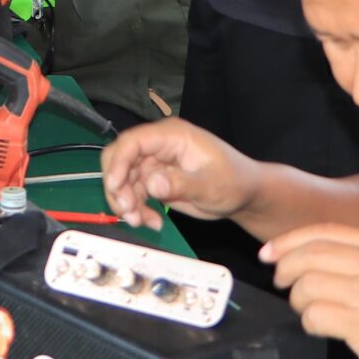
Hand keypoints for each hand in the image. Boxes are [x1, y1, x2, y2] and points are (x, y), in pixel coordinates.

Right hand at [100, 118, 261, 230]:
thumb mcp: (210, 185)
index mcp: (172, 136)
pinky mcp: (155, 180)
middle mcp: (159, 146)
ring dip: (126, 202)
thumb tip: (151, 184)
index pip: (133, 142)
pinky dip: (136, 209)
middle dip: (118, 186)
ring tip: (141, 222)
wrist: (243, 195)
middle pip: (120, 159)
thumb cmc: (234, 182)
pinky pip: (133, 192)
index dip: (118, 163)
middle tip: (127, 211)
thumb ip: (181, 184)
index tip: (115, 187)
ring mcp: (155, 163)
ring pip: (123, 179)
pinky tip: (151, 222)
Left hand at [260, 224, 358, 358]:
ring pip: (307, 286)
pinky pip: (315, 316)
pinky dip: (308, 322)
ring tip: (308, 310)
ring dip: (298, 300)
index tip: (268, 254)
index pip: (323, 232)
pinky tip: (319, 327)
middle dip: (286, 270)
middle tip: (283, 284)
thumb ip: (353, 256)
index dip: (288, 241)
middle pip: (310, 256)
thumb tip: (295, 251)